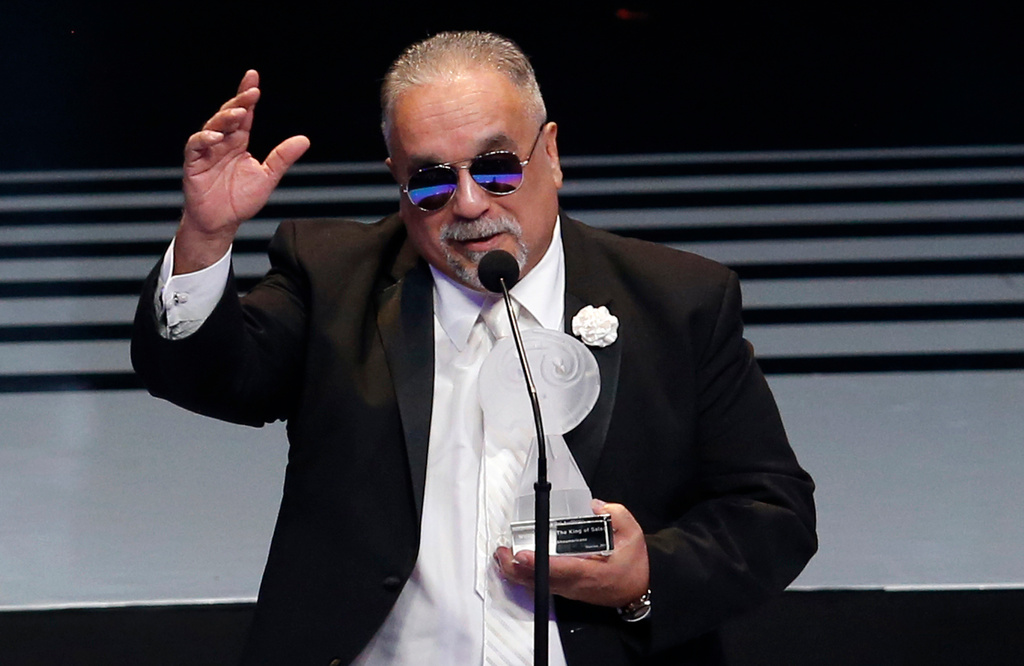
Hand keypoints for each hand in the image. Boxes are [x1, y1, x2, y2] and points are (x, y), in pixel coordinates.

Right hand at [174, 69, 309, 273]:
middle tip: (251, 92)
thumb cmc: (240, 200)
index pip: (244, 114)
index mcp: (239, 142)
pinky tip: (216, 137)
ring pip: (212, 127)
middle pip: (228, 116)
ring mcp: (207, 151)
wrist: (221, 223)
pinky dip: (204, 140)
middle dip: (239, 101)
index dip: (247, 96)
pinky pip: (196, 146)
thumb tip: (304, 139)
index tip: (254, 78)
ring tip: (239, 115)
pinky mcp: (194, 163)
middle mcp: (222, 143)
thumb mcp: (267, 177)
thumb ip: (282, 158)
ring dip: (225, 119)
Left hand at [494, 499, 649, 607]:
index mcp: (593, 572)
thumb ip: (614, 514)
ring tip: (501, 557)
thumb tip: (594, 505)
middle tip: (501, 553)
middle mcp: (576, 584)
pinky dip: (524, 577)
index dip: (538, 563)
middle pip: (541, 580)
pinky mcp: (566, 591)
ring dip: (517, 574)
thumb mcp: (632, 533)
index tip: (521, 554)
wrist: (638, 589)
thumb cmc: (633, 563)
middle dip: (517, 569)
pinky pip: (541, 586)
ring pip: (537, 585)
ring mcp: (569, 590)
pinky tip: (512, 566)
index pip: (561, 568)